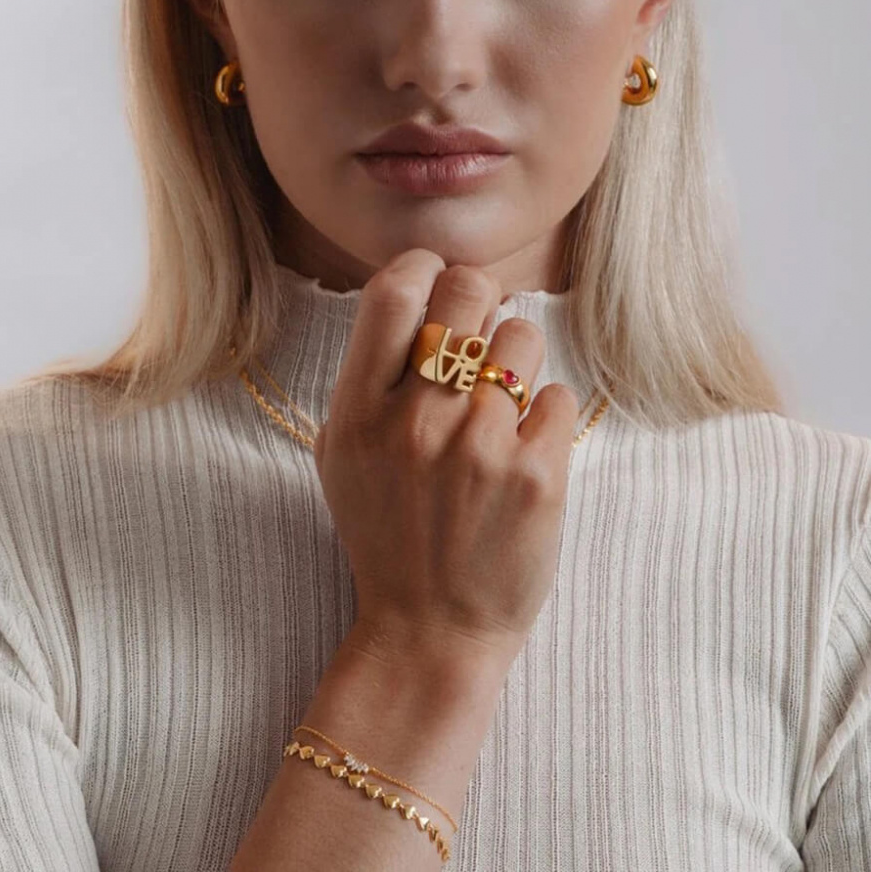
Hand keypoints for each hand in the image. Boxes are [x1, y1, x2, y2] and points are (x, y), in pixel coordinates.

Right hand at [312, 248, 580, 668]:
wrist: (430, 631)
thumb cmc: (388, 535)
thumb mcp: (343, 454)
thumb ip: (369, 376)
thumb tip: (419, 293)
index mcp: (359, 412)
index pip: (395, 289)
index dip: (425, 269)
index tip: (439, 284)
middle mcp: (416, 421)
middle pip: (469, 291)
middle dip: (482, 301)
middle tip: (481, 338)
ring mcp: (479, 447)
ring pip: (523, 336)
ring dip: (517, 361)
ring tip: (502, 406)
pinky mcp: (538, 475)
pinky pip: (556, 395)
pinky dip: (544, 417)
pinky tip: (524, 452)